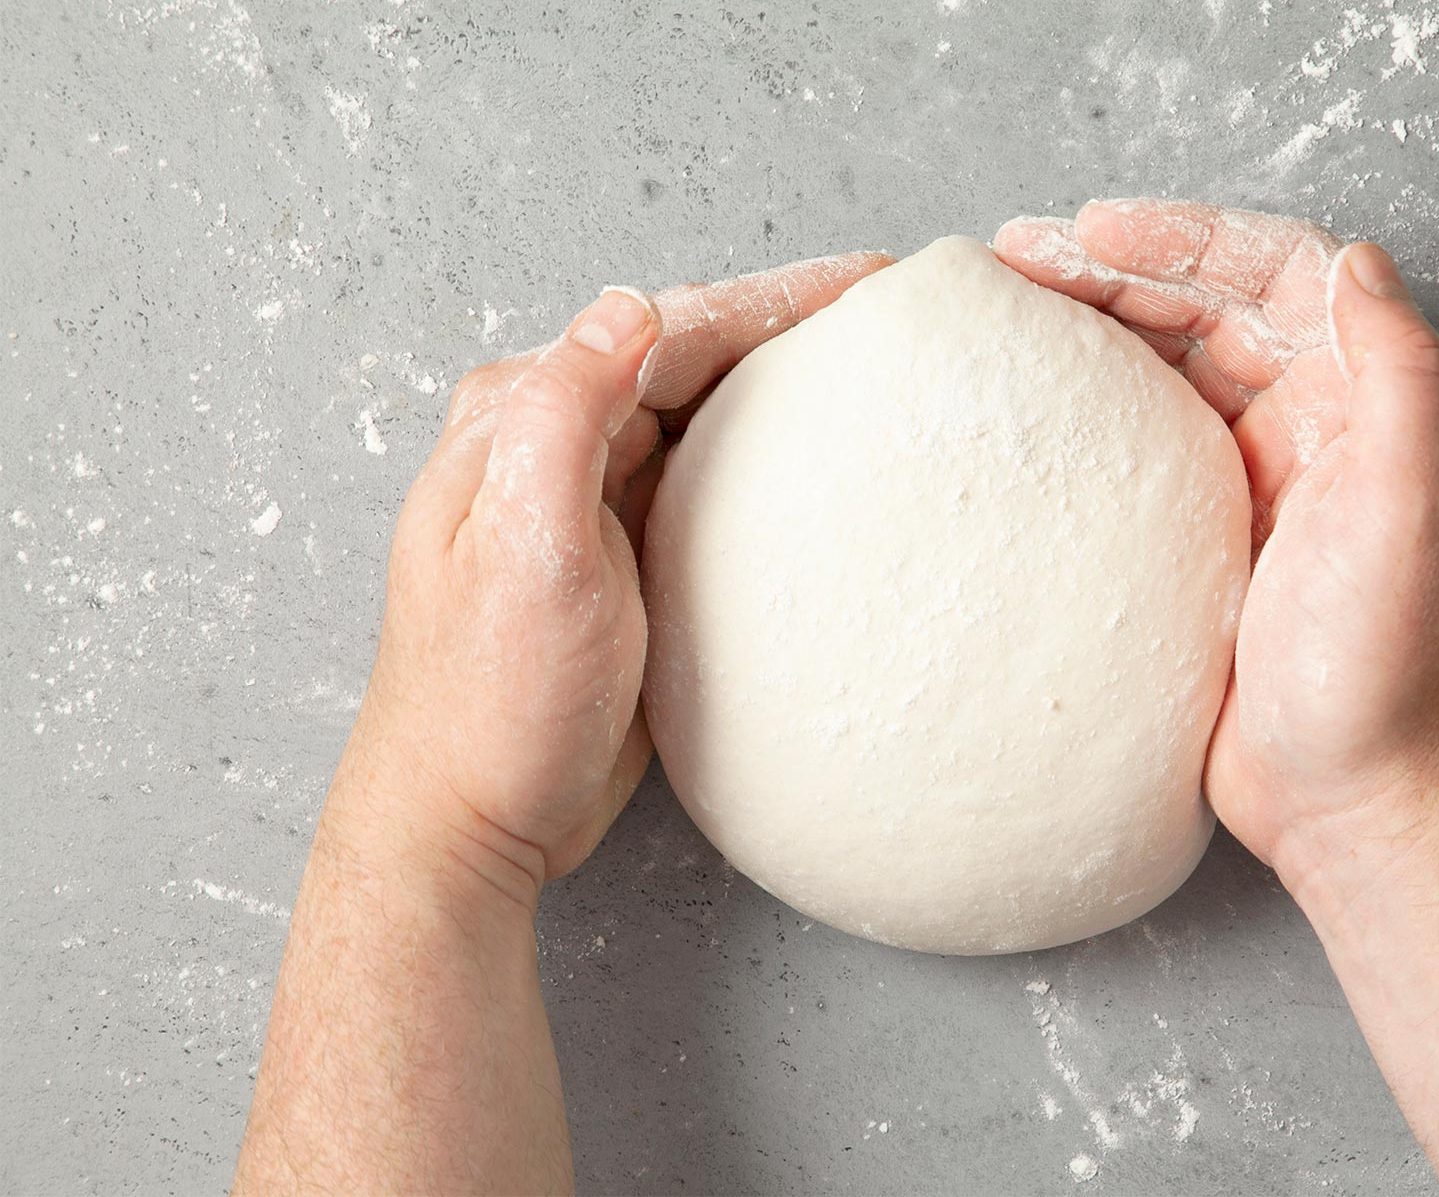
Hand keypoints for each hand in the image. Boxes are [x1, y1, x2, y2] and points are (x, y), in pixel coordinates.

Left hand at [341, 251, 891, 894]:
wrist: (471, 819)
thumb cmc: (490, 701)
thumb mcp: (527, 550)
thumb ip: (565, 416)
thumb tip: (628, 308)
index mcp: (519, 420)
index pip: (666, 329)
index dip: (775, 298)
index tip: (872, 280)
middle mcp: (549, 444)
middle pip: (691, 358)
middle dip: (790, 327)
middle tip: (892, 311)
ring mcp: (588, 500)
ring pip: (704, 415)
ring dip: (783, 387)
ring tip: (870, 367)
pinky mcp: (621, 559)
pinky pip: (705, 481)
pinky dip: (767, 461)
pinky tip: (820, 465)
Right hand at [994, 201, 1438, 879]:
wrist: (1352, 803)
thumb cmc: (1389, 673)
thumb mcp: (1414, 515)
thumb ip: (1401, 379)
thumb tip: (1359, 261)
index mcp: (1384, 404)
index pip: (1284, 276)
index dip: (1192, 237)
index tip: (1099, 233)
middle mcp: (1330, 425)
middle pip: (1218, 308)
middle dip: (1125, 269)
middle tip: (1023, 258)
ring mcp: (1270, 478)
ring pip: (1178, 364)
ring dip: (1101, 324)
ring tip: (1013, 303)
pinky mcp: (1220, 532)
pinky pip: (1150, 438)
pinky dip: (1096, 404)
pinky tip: (1037, 398)